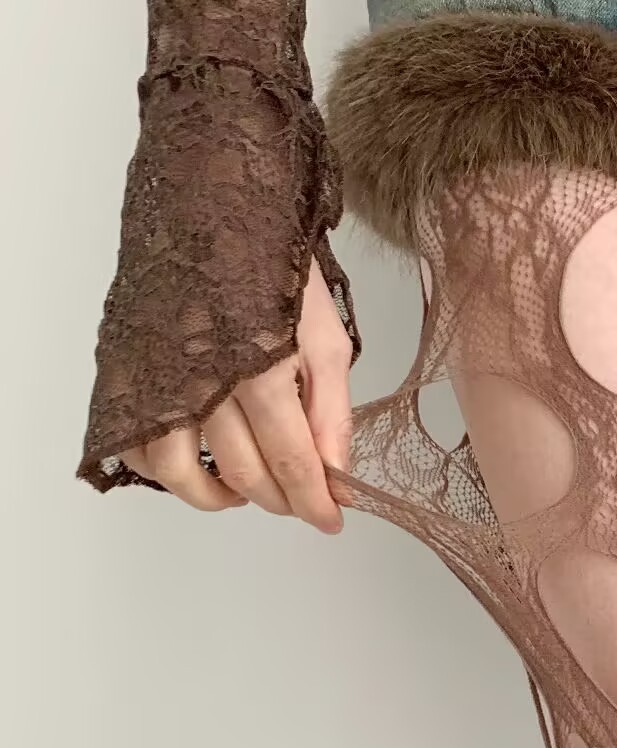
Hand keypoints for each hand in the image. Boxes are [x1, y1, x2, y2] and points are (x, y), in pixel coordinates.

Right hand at [123, 262, 354, 531]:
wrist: (213, 207)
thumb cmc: (275, 266)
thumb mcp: (325, 337)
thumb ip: (333, 411)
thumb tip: (338, 474)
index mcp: (260, 369)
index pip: (292, 461)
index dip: (315, 501)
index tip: (331, 521)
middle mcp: (204, 381)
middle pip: (246, 473)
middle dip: (283, 499)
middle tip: (303, 500)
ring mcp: (160, 379)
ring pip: (181, 473)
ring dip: (220, 496)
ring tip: (251, 491)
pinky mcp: (129, 374)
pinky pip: (137, 448)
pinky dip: (167, 473)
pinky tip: (200, 467)